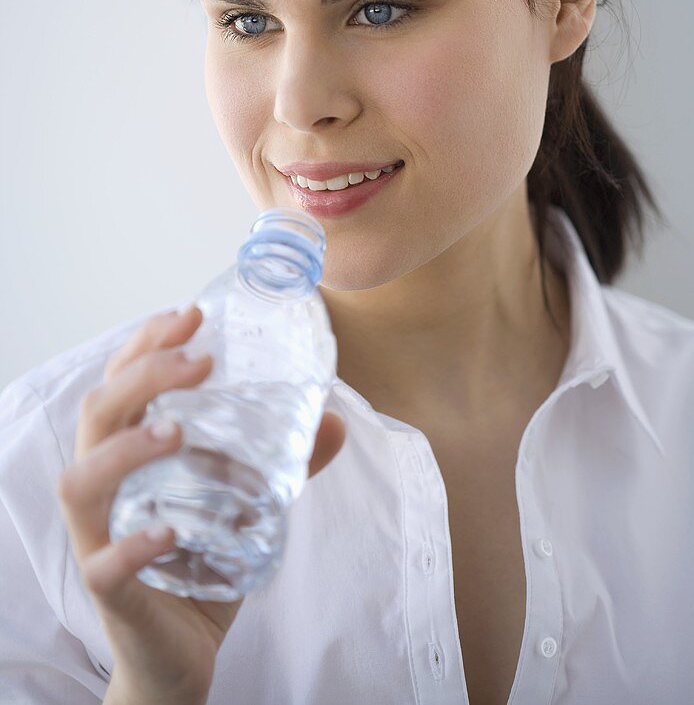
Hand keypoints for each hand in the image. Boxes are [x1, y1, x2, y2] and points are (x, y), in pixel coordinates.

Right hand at [57, 304, 346, 704]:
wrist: (180, 655)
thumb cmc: (200, 562)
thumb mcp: (247, 502)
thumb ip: (285, 463)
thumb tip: (335, 418)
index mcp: (128, 454)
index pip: (120, 382)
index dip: (146, 343)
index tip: (189, 314)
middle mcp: (105, 488)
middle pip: (97, 414)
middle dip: (143, 374)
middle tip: (199, 357)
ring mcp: (100, 539)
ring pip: (82, 481)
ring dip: (125, 448)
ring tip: (176, 428)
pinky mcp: (112, 593)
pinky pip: (105, 564)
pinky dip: (134, 543)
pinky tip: (170, 530)